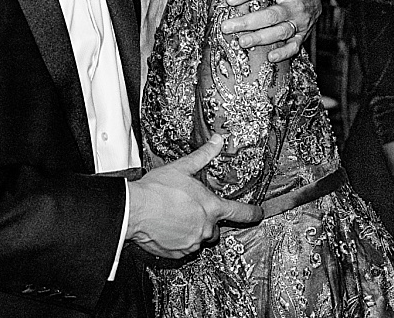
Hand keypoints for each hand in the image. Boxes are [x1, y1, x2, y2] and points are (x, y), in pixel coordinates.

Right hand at [127, 135, 262, 258]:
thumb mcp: (183, 168)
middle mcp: (205, 228)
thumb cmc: (157, 190)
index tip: (258, 213)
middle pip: (216, 227)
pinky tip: (168, 227)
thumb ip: (203, 155)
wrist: (135, 210)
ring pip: (199, 237)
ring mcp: (192, 242)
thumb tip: (217, 141)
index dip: (253, 213)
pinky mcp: (178, 252)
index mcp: (211, 208)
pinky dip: (179, 239)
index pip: (241, 212)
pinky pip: (185, 247)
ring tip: (176, 216)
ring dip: (192, 228)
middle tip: (191, 209)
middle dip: (207, 218)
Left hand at [221, 0, 320, 62]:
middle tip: (227, 26)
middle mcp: (294, 5)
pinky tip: (269, 57)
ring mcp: (299, 22)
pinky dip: (283, 53)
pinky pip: (294, 46)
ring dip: (260, 38)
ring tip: (241, 42)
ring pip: (280, 32)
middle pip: (272, 14)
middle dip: (248, 22)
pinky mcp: (302, 36)